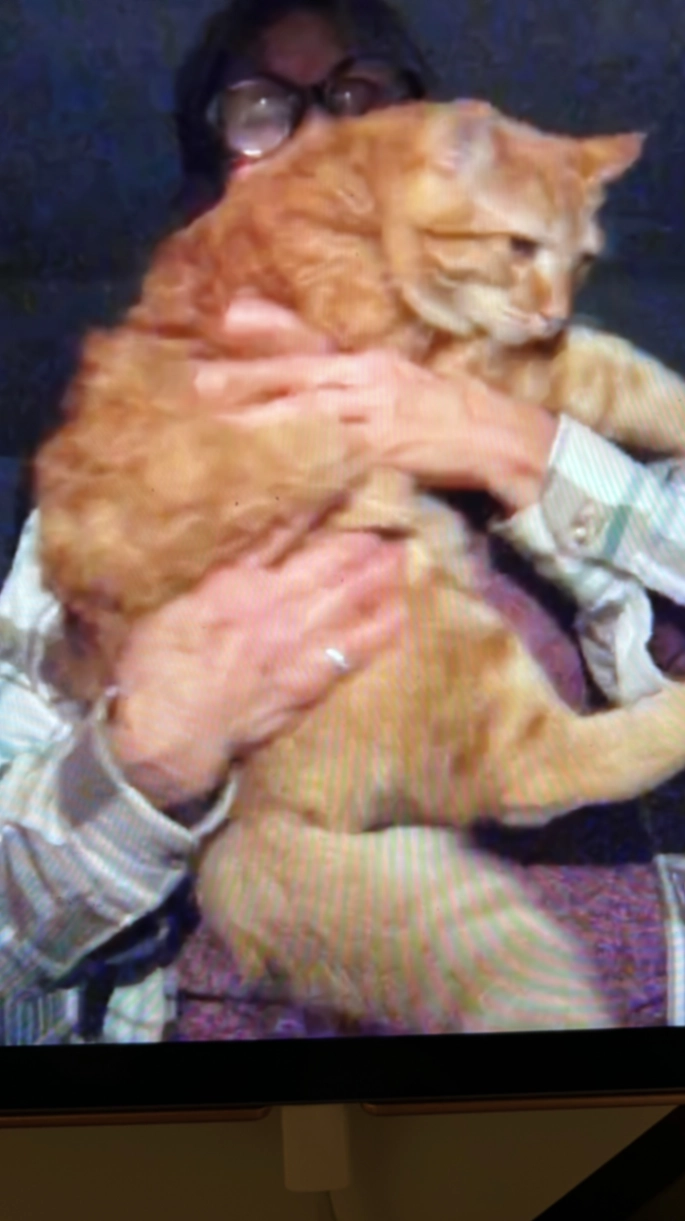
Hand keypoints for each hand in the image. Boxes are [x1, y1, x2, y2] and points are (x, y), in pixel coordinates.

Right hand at [106, 532, 405, 807]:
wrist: (169, 734)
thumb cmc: (157, 668)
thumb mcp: (176, 603)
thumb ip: (214, 573)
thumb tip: (238, 543)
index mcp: (239, 583)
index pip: (286, 533)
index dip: (320, 511)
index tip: (345, 490)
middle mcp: (277, 608)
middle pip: (334, 566)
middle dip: (366, 544)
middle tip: (393, 525)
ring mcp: (299, 647)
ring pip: (354, 602)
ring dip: (382, 578)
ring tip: (403, 558)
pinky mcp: (311, 683)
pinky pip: (357, 651)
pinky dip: (382, 629)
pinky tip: (401, 614)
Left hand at [201, 300, 557, 510]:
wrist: (493, 434)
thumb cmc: (442, 406)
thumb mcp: (394, 376)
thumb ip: (348, 370)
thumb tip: (308, 365)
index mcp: (367, 362)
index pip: (307, 350)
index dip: (264, 344)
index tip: (221, 331)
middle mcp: (366, 381)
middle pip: (297, 379)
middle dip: (248, 381)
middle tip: (199, 384)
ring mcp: (375, 416)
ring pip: (310, 415)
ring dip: (265, 421)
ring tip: (222, 428)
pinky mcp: (386, 451)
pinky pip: (338, 459)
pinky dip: (308, 466)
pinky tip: (279, 473)